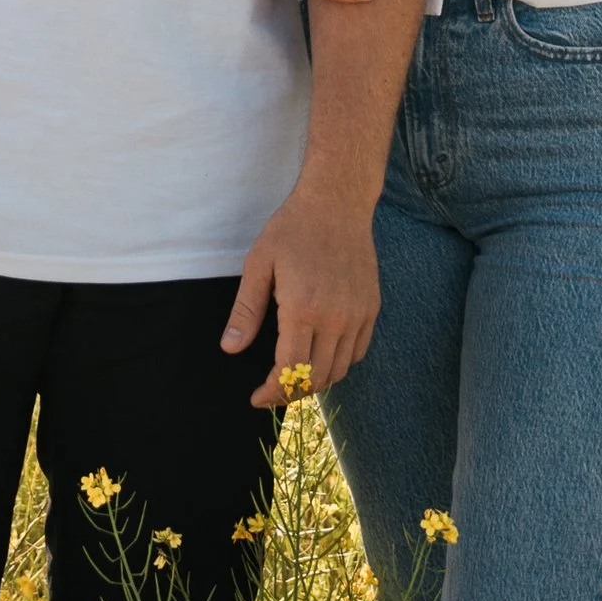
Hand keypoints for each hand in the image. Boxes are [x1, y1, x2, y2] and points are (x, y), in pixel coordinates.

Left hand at [220, 180, 380, 409]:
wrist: (338, 203)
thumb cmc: (292, 229)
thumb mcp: (259, 264)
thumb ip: (246, 311)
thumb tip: (230, 347)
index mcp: (303, 308)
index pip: (290, 371)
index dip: (272, 392)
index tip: (257, 397)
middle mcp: (336, 317)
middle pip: (316, 378)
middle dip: (290, 392)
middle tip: (271, 390)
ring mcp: (358, 314)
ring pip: (340, 370)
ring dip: (315, 382)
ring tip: (293, 377)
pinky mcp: (371, 309)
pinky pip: (357, 352)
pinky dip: (338, 364)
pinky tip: (320, 356)